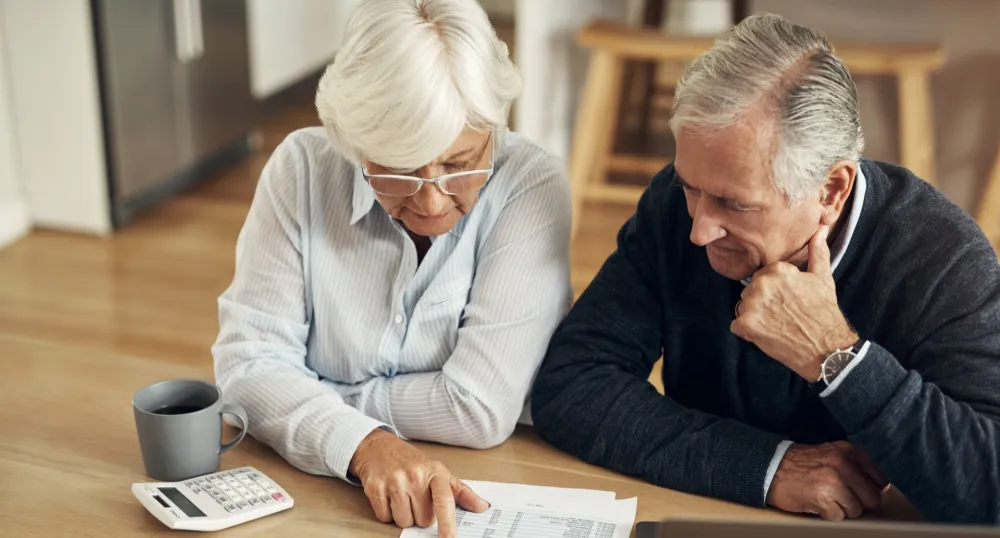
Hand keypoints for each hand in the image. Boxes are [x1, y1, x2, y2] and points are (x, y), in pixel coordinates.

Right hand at [349, 429, 488, 537]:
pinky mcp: (375, 488)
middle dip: (420, 515)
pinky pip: (385, 518)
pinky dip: (386, 513)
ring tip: (402, 496)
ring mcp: (394, 482)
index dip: (448, 523)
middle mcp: (415, 476)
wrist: (378, 447)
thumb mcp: (438, 471)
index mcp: (435, 472)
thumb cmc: (411, 462)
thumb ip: (460, 491)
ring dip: (403, 515)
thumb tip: (482, 507)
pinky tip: (388, 496)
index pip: (444, 501)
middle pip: (423, 520)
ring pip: (404, 521)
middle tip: (416, 498)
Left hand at [731, 225, 857, 380]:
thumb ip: (817, 251)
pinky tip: (767, 335)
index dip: (774, 290)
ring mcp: (752, 305)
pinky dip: (748, 332)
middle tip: (783, 313)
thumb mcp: (823, 277)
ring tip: (777, 324)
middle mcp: (761, 284)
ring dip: (754, 317)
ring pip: (743, 307)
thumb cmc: (824, 311)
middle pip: (750, 290)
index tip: (788, 300)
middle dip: (762, 302)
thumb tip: (820, 229)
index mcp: (777, 270)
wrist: (825, 347)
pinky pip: (737, 326)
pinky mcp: (746, 325)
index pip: (762, 276)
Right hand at [767, 441, 888, 520]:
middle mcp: (843, 464)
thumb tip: (882, 489)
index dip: (870, 490)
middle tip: (839, 497)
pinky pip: (839, 517)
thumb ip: (856, 466)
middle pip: (871, 498)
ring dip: (842, 509)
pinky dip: (828, 514)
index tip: (859, 492)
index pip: (879, 479)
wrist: (770, 467)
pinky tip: (817, 503)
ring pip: (856, 510)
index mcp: (848, 451)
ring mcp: (834, 482)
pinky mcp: (823, 498)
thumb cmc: (801, 463)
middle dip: (857, 502)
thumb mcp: (831, 454)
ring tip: (825, 498)